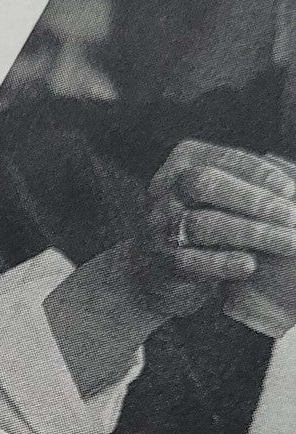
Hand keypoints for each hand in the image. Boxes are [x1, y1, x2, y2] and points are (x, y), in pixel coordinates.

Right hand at [46, 142, 295, 398]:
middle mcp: (164, 189)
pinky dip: (222, 263)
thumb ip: (253, 185)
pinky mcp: (157, 263)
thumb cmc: (205, 228)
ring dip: (251, 234)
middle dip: (255, 200)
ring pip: (203, 223)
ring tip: (288, 243)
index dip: (263, 176)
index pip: (228, 160)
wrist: (151, 273)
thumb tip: (292, 181)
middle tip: (293, 218)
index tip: (293, 191)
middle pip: (207, 185)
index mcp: (185, 160)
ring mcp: (156, 226)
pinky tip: (249, 265)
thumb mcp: (223, 196)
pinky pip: (189, 261)